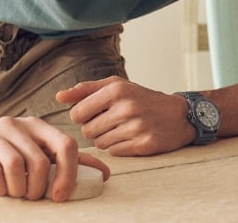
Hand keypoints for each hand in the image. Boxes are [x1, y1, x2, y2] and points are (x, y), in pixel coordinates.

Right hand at [0, 115, 108, 201]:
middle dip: (40, 186)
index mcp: (39, 126)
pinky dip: (0, 187)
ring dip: (20, 189)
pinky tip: (1, 189)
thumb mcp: (36, 145)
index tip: (61, 195)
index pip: (65, 144)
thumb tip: (102, 172)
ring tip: (18, 193)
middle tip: (35, 196)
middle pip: (40, 160)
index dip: (69, 173)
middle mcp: (19, 126)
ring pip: (17, 166)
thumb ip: (67, 158)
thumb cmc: (6, 144)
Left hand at [57, 76, 193, 155]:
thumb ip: (86, 89)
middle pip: (87, 131)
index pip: (77, 113)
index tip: (97, 113)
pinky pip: (114, 152)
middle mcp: (127, 108)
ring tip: (124, 129)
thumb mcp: (118, 86)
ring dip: (107, 139)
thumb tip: (58, 97)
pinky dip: (120, 147)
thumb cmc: (143, 98)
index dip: (84, 115)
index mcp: (117, 90)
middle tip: (113, 122)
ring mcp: (136, 127)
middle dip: (96, 128)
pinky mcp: (144, 144)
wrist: (179, 114)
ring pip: (100, 143)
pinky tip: (132, 137)